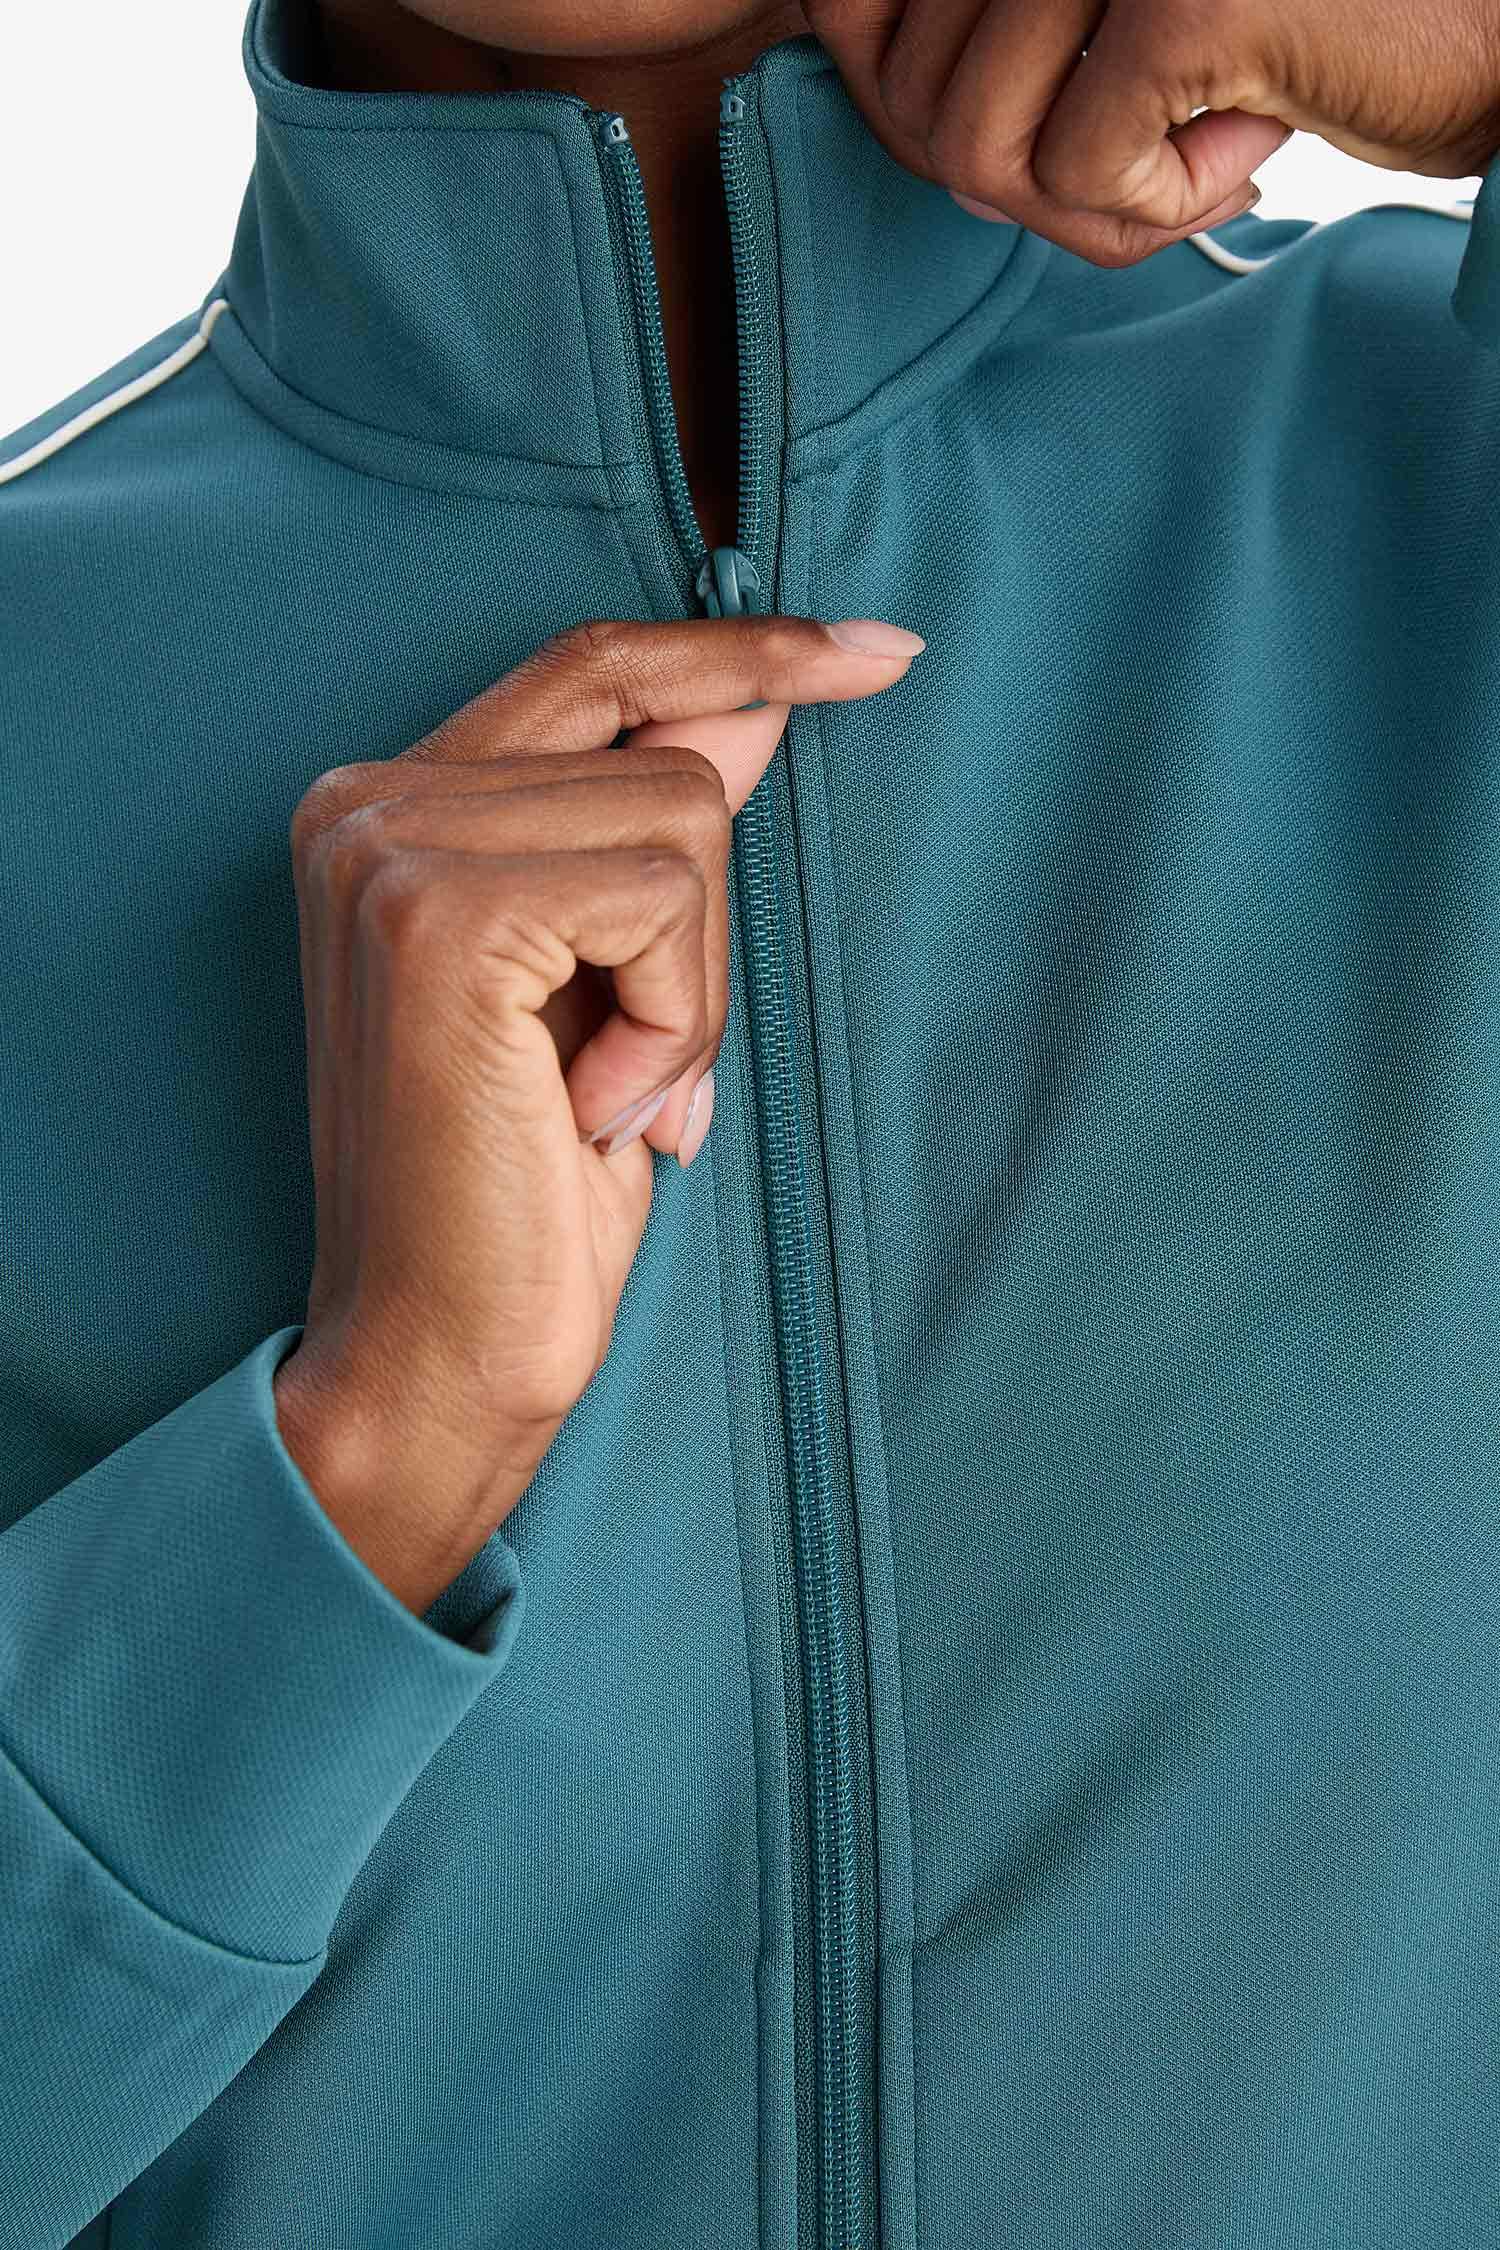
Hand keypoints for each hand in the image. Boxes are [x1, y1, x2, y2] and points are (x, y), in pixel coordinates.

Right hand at [272, 611, 923, 1613]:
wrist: (439, 1353)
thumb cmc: (523, 1188)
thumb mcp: (610, 983)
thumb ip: (651, 833)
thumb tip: (756, 705)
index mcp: (387, 809)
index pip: (592, 663)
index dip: (743, 646)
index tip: (885, 650)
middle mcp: (363, 801)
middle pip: (664, 751)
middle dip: (705, 927)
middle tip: (645, 1076)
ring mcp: (389, 847)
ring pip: (682, 818)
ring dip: (690, 989)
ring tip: (612, 1101)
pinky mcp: (440, 913)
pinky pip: (665, 897)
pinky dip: (675, 1021)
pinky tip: (596, 1114)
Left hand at [803, 0, 1499, 266]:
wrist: (1474, 31)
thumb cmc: (1285, 36)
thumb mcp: (1105, 45)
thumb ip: (982, 62)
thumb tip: (893, 127)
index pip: (857, 21)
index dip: (921, 112)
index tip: (1062, 112)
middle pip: (909, 104)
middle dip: (1022, 174)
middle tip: (1149, 140)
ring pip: (972, 153)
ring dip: (1092, 199)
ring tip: (1197, 135)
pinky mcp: (1179, 3)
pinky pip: (1077, 181)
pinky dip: (1163, 204)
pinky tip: (1250, 137)